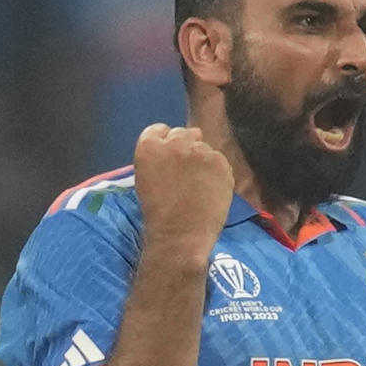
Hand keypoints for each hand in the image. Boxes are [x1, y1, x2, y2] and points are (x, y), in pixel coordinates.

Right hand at [134, 124, 234, 264]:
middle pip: (182, 134)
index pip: (159, 130)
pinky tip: (211, 190)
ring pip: (203, 147)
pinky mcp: (220, 162)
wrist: (180, 235)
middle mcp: (174, 142)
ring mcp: (199, 150)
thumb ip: (159, 157)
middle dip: (185, 149)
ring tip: (199, 187)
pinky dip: (217, 172)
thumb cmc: (159, 213)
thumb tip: (184, 141)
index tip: (170, 159)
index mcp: (149, 146)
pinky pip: (219, 160)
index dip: (166, 143)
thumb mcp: (146, 178)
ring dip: (202, 161)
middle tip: (186, 175)